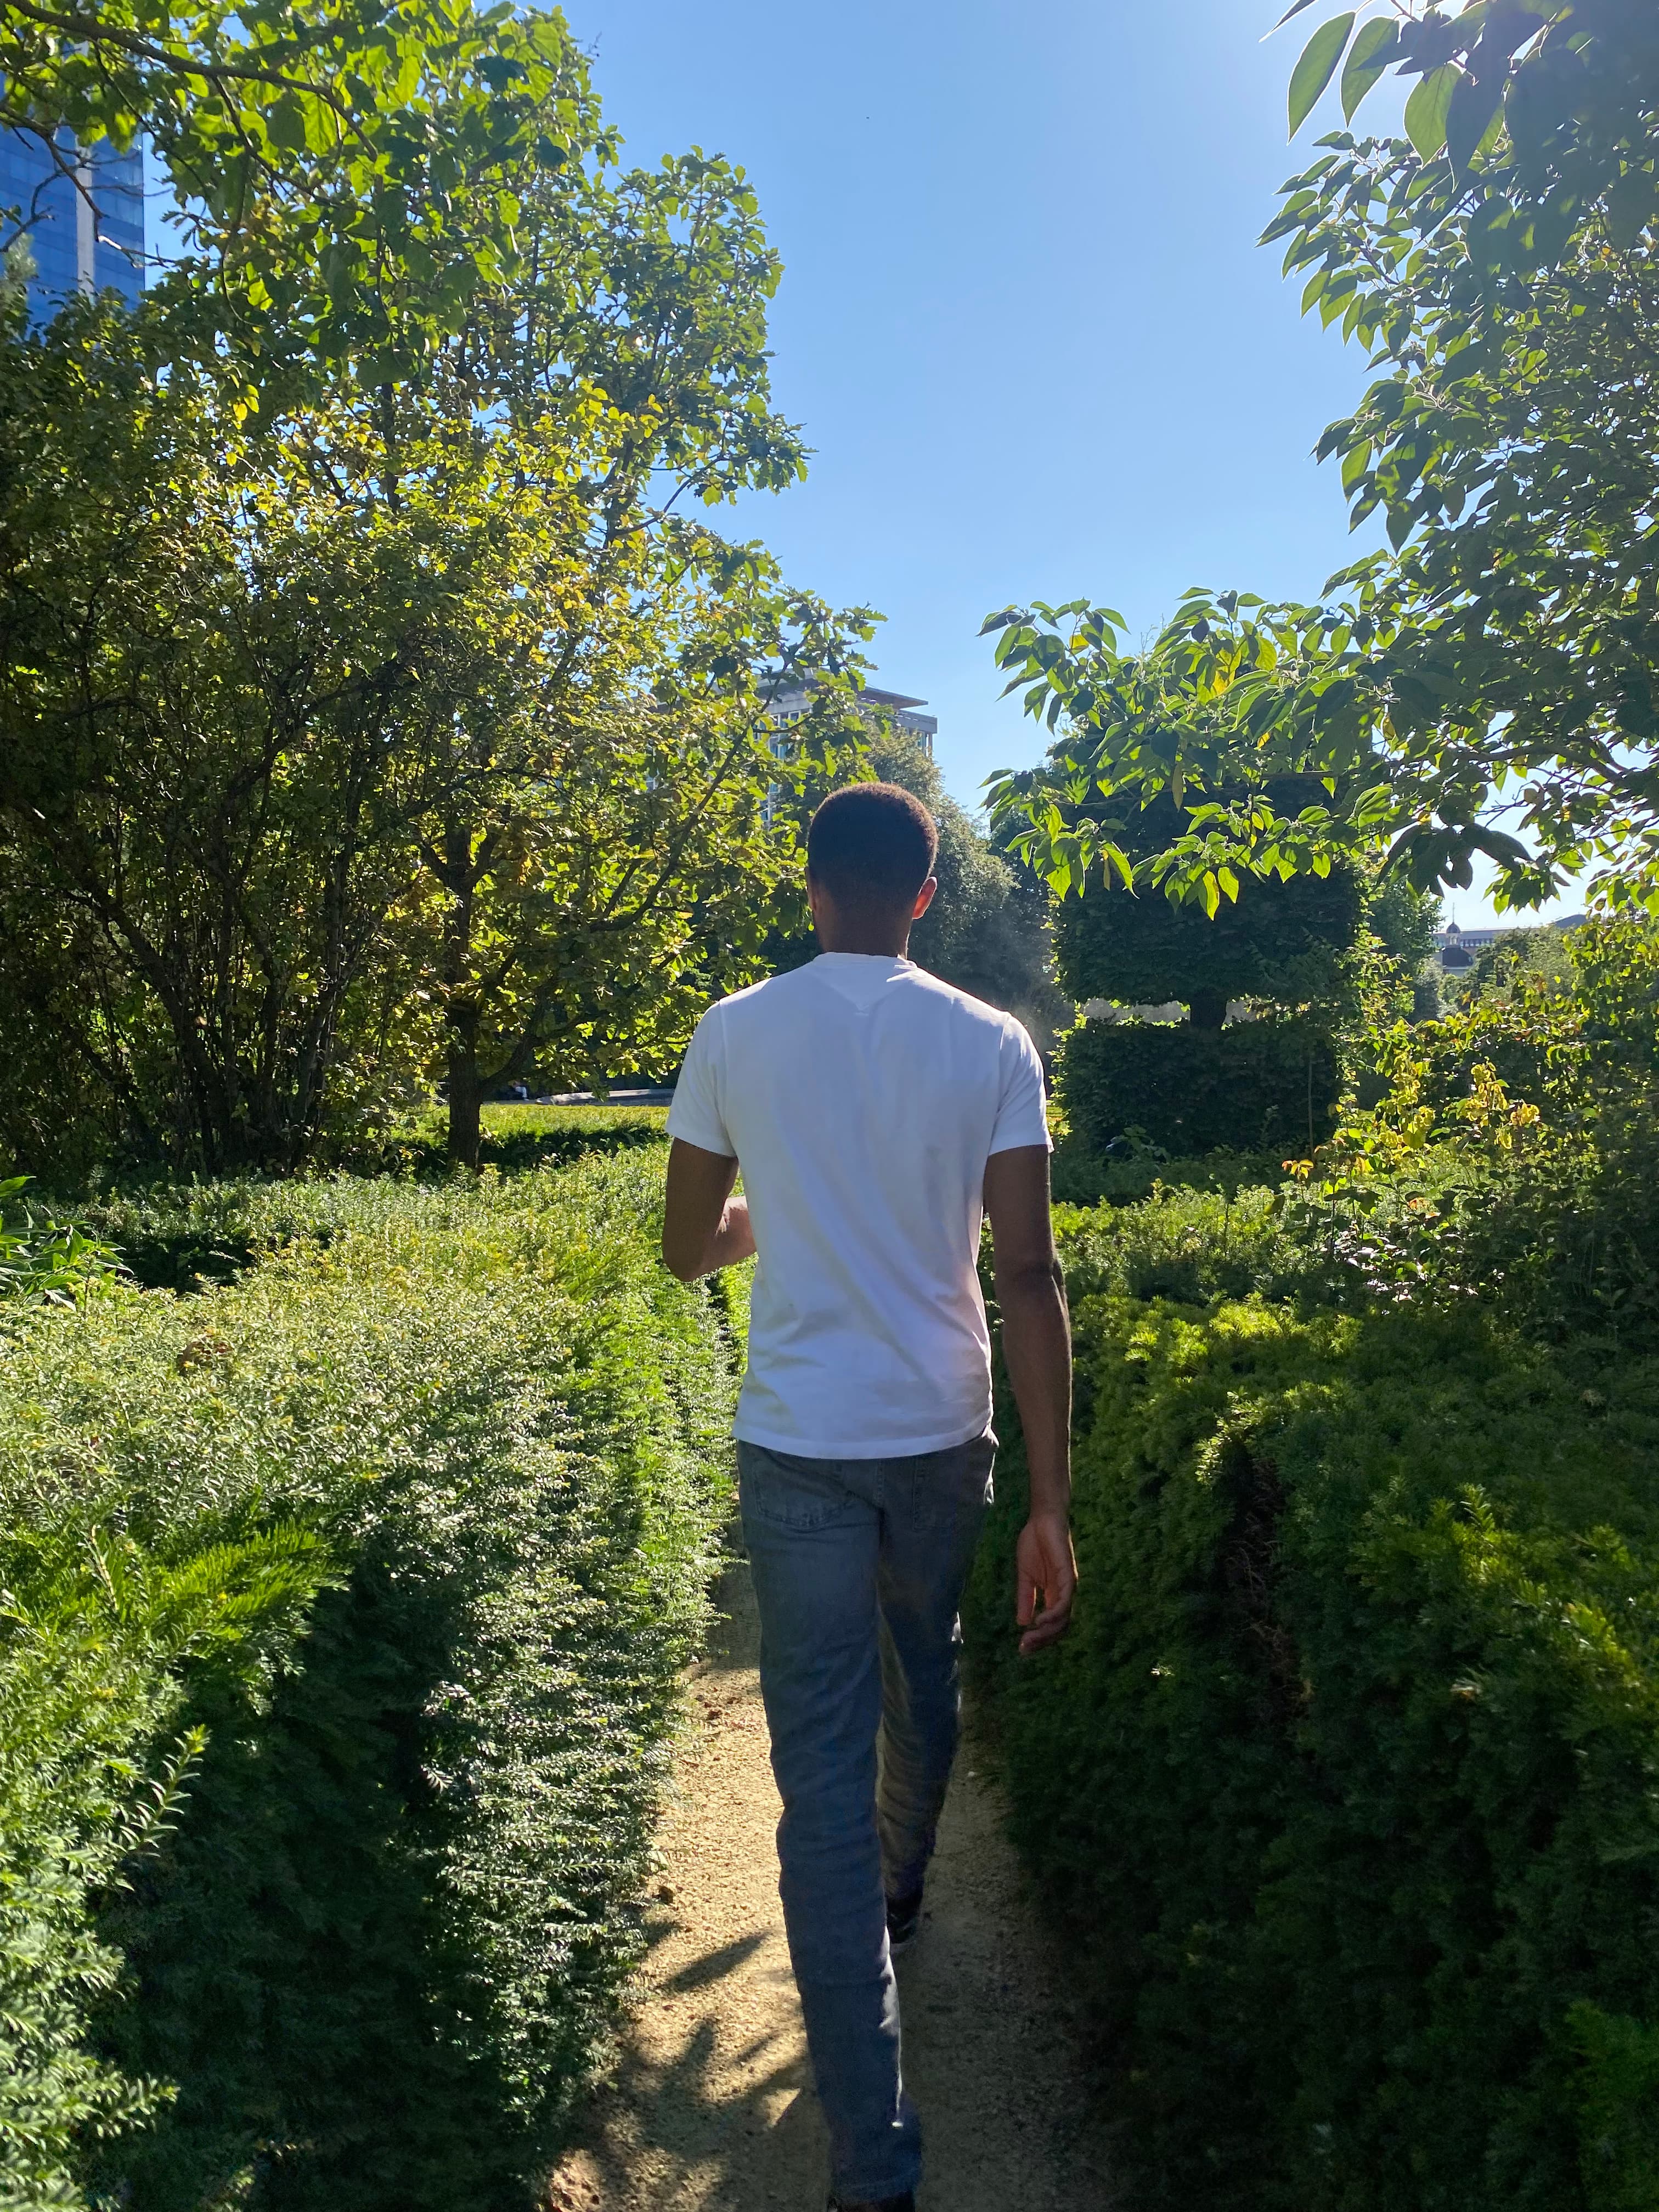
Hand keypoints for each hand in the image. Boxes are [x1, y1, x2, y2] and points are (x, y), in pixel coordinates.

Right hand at [1015, 1510, 1076, 1653]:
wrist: (1041, 1520)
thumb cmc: (1034, 1544)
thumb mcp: (1025, 1576)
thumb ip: (1025, 1598)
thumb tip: (1022, 1623)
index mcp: (1053, 1595)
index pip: (1051, 1624)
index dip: (1038, 1638)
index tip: (1021, 1648)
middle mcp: (1063, 1594)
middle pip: (1059, 1627)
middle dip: (1042, 1640)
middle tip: (1024, 1648)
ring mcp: (1067, 1586)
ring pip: (1064, 1618)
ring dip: (1048, 1631)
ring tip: (1031, 1639)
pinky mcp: (1069, 1575)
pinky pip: (1065, 1601)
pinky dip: (1055, 1614)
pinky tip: (1041, 1621)